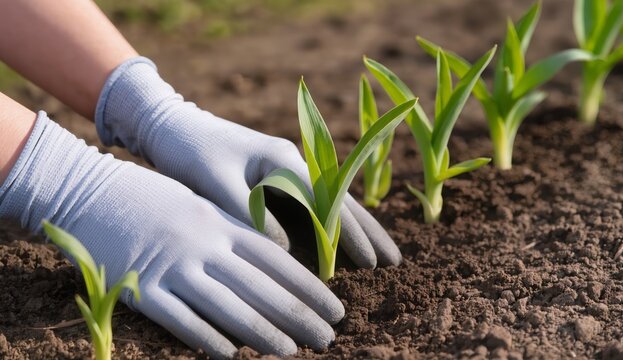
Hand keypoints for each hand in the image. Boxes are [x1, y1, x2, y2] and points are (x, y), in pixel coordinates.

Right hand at [0, 112, 343, 357]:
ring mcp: (172, 266)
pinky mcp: (139, 288)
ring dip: (262, 331)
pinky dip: (207, 337)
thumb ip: (232, 230)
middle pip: (259, 285)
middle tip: (327, 338)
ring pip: (227, 305)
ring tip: (292, 350)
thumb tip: (271, 259)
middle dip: (298, 314)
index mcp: (220, 222)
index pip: (276, 259)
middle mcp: (203, 244)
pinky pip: (180, 318)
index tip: (334, 307)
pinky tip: (231, 354)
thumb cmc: (152, 197)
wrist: (89, 190)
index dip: (308, 286)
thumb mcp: (199, 204)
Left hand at [95, 57, 401, 267]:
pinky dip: (327, 226)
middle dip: (366, 231)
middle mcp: (292, 163)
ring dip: (353, 230)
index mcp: (283, 160)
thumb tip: (282, 247)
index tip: (371, 261)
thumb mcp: (216, 181)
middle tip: (393, 260)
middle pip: (339, 201)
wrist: (170, 126)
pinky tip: (336, 243)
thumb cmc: (190, 150)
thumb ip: (249, 211)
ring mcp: (284, 170)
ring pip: (329, 204)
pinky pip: (309, 206)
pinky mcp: (273, 179)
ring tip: (377, 254)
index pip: (327, 203)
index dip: (348, 234)